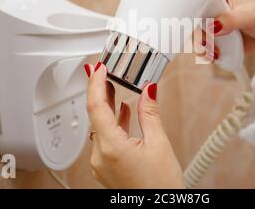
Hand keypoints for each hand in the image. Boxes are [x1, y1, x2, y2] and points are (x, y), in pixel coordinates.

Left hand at [85, 63, 183, 188]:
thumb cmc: (159, 187)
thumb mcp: (159, 144)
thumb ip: (150, 114)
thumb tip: (149, 91)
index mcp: (111, 147)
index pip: (96, 106)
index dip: (95, 83)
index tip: (98, 67)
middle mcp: (100, 156)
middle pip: (95, 115)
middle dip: (99, 91)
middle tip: (103, 71)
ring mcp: (101, 163)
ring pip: (99, 127)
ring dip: (106, 107)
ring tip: (113, 87)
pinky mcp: (106, 168)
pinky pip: (103, 139)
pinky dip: (111, 124)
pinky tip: (121, 113)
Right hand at [199, 0, 254, 76]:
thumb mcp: (248, 16)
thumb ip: (230, 20)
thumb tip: (214, 26)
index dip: (193, 10)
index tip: (197, 23)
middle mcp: (212, 7)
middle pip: (193, 19)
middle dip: (199, 33)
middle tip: (207, 42)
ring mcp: (212, 23)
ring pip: (196, 34)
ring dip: (202, 45)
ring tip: (213, 51)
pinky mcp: (214, 37)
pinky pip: (203, 45)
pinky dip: (207, 52)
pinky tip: (215, 55)